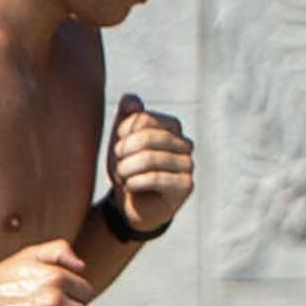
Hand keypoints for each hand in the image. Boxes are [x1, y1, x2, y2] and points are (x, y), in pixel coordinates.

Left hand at [106, 93, 195, 234]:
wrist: (132, 205)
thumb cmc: (128, 168)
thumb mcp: (121, 141)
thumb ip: (125, 117)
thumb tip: (132, 100)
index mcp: (172, 126)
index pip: (143, 118)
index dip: (123, 132)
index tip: (116, 147)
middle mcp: (185, 142)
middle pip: (147, 138)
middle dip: (123, 152)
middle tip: (117, 165)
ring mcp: (189, 164)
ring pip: (149, 159)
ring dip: (126, 169)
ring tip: (122, 177)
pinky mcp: (186, 186)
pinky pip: (155, 178)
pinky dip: (134, 183)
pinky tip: (130, 187)